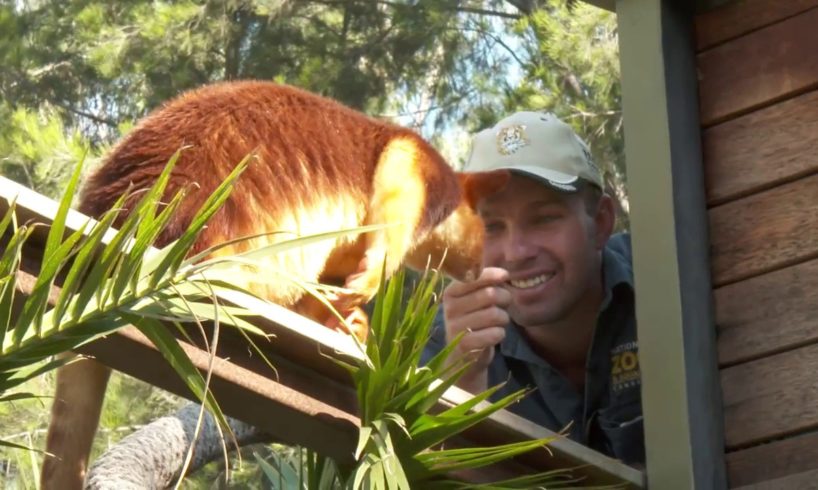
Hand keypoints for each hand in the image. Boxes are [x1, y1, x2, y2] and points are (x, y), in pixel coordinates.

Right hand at [441, 267, 510, 392]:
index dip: (492, 275)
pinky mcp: (465, 345)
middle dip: (505, 298)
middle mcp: (450, 308)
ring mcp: (455, 327)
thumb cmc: (474, 321)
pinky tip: (493, 335)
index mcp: (451, 292)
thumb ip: (485, 284)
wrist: (462, 358)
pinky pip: (495, 333)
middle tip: (504, 304)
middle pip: (490, 294)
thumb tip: (504, 273)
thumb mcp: (475, 300)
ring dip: (504, 318)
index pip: (474, 277)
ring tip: (498, 322)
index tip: (505, 276)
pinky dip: (500, 334)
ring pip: (495, 314)